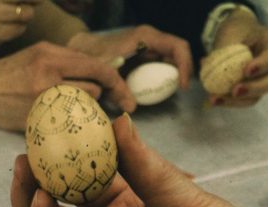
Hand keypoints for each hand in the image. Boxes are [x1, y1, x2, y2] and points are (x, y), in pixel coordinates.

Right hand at [0, 0, 41, 50]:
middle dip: (29, 7)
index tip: (39, 0)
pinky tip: (3, 28)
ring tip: (11, 18)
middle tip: (23, 7)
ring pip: (23, 21)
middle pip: (26, 8)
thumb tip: (38, 0)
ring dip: (22, 20)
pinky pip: (14, 34)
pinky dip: (14, 31)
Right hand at [0, 42, 132, 130]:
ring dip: (83, 114)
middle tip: (99, 108)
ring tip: (74, 114)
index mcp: (52, 57)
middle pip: (94, 91)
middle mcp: (47, 77)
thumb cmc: (13, 71)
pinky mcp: (33, 122)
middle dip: (99, 99)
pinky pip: (65, 128)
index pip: (98, 68)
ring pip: (81, 111)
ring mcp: (40, 102)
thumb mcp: (41, 54)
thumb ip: (71, 61)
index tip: (127, 99)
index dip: (118, 83)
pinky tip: (65, 128)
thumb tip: (106, 70)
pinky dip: (69, 128)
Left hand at [66, 25, 192, 89]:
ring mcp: (148, 46)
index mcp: (146, 37)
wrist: (82, 50)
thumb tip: (132, 108)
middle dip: (180, 74)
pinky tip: (153, 93)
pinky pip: (159, 66)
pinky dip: (160, 79)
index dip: (185, 66)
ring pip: (169, 61)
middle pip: (177, 54)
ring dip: (171, 77)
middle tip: (177, 93)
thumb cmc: (93, 57)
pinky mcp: (144, 55)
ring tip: (166, 95)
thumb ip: (117, 90)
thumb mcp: (105, 74)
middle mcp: (151, 39)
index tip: (182, 86)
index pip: (177, 47)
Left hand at [208, 9, 267, 105]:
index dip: (261, 66)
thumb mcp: (231, 31)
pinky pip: (243, 100)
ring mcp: (264, 79)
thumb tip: (207, 64)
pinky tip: (213, 98)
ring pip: (257, 96)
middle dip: (253, 89)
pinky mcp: (252, 90)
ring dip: (236, 101)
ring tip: (215, 99)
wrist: (237, 36)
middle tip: (234, 91)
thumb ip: (224, 46)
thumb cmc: (237, 30)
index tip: (246, 71)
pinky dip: (228, 101)